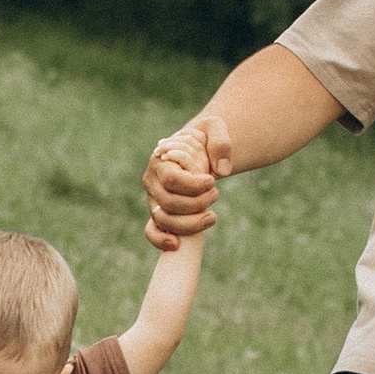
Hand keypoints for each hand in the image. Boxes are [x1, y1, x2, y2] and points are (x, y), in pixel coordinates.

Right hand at [143, 114, 230, 249]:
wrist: (199, 150)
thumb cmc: (205, 138)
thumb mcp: (215, 127)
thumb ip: (220, 142)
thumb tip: (223, 170)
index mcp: (161, 159)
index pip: (171, 179)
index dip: (192, 185)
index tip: (212, 181)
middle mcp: (152, 181)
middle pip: (169, 203)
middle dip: (197, 204)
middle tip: (216, 194)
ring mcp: (154, 199)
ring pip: (165, 220)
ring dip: (191, 224)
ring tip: (212, 216)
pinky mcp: (159, 213)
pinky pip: (152, 231)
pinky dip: (160, 240)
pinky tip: (177, 245)